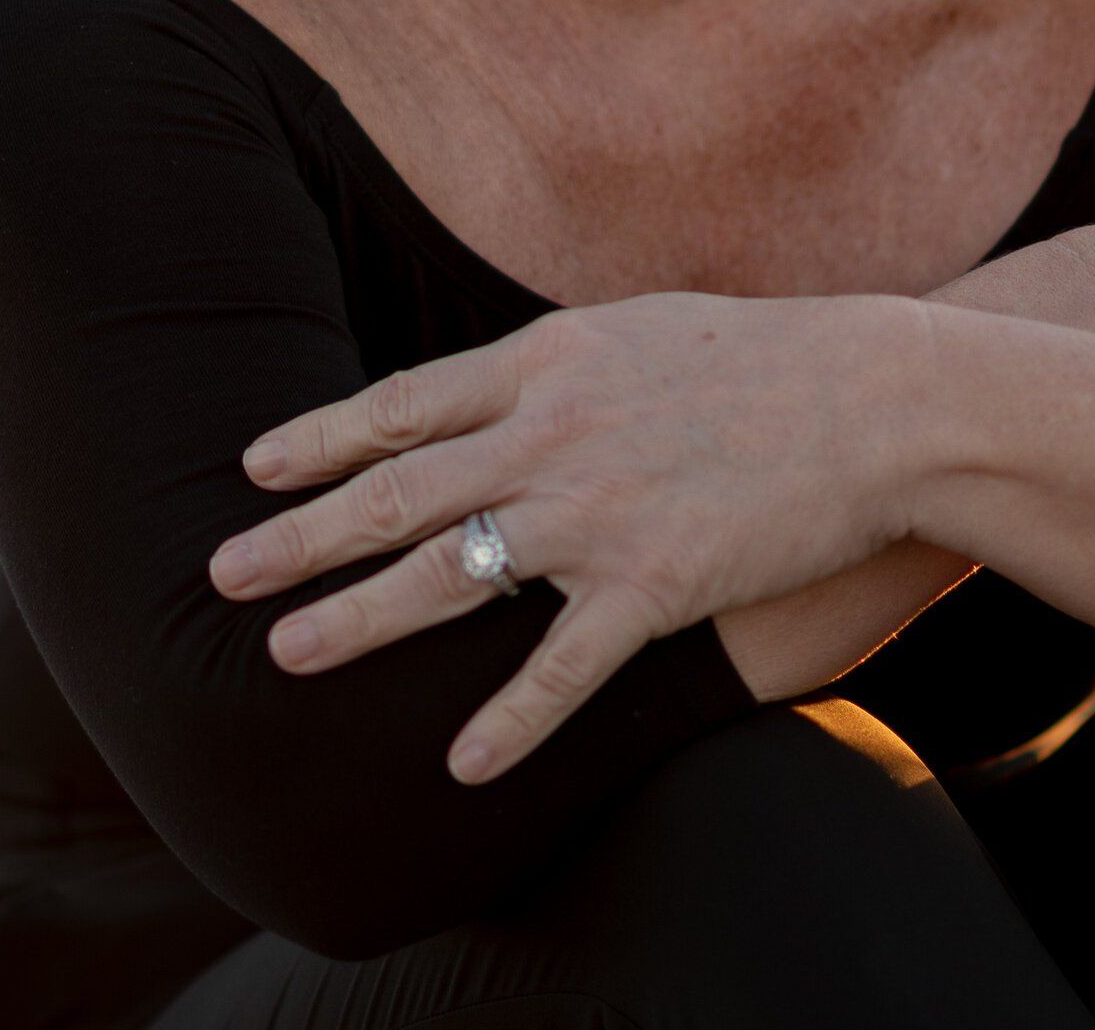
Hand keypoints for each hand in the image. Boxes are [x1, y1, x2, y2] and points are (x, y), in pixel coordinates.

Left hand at [208, 289, 927, 784]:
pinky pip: (561, 667)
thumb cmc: (758, 352)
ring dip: (359, 621)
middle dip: (301, 536)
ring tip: (287, 655)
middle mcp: (551, 433)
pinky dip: (506, 722)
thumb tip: (488, 385)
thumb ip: (552, 360)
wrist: (872, 395)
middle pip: (398, 491)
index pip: (401, 404)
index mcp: (543, 362)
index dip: (320, 439)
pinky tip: (457, 766)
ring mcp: (597, 511)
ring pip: (449, 576)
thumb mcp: (634, 327)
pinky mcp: (655, 584)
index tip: (253, 467)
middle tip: (222, 573)